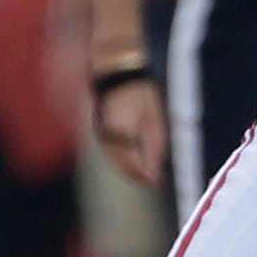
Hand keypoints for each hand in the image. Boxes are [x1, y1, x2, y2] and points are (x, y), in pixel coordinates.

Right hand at [94, 72, 167, 188]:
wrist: (117, 73)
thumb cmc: (140, 93)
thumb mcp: (154, 120)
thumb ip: (154, 149)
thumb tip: (155, 175)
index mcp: (120, 131)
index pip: (132, 164)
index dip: (145, 176)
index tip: (157, 183)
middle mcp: (106, 135)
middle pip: (122, 165)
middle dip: (138, 175)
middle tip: (154, 181)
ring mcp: (99, 134)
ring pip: (115, 161)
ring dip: (130, 169)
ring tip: (148, 173)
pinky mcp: (98, 131)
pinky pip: (111, 152)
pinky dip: (123, 160)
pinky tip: (136, 160)